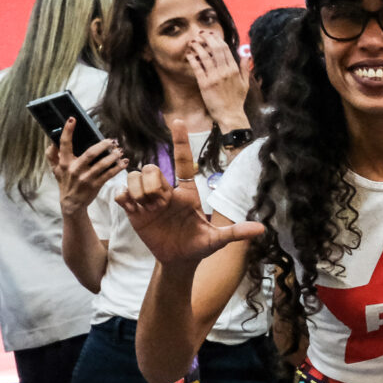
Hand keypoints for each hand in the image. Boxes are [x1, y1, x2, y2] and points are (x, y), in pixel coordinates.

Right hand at [46, 119, 127, 214]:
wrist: (71, 202)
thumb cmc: (65, 181)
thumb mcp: (55, 169)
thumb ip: (52, 155)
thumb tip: (51, 140)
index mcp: (64, 162)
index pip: (64, 144)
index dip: (67, 131)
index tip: (72, 119)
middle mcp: (75, 169)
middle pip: (90, 153)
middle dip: (103, 145)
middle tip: (112, 140)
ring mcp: (86, 178)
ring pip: (102, 164)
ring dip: (113, 156)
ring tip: (120, 150)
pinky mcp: (95, 185)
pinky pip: (109, 174)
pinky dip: (118, 167)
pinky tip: (124, 162)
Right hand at [116, 120, 262, 264]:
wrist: (178, 260)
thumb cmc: (199, 247)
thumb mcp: (217, 240)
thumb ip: (236, 232)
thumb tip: (262, 230)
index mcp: (187, 192)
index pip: (183, 161)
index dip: (181, 141)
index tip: (178, 121)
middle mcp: (167, 191)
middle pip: (152, 168)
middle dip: (153, 184)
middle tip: (160, 206)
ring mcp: (148, 198)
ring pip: (135, 176)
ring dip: (139, 192)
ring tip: (149, 210)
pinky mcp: (133, 209)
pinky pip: (120, 192)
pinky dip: (125, 198)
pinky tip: (135, 210)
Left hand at [184, 32, 248, 131]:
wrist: (230, 115)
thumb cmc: (236, 101)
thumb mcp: (244, 84)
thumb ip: (245, 69)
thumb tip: (247, 56)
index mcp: (234, 70)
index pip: (225, 49)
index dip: (217, 39)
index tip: (210, 35)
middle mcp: (224, 71)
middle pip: (215, 49)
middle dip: (206, 38)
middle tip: (200, 34)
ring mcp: (214, 77)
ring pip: (205, 56)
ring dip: (197, 46)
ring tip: (192, 41)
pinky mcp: (205, 84)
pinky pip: (197, 68)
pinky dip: (193, 59)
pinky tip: (189, 54)